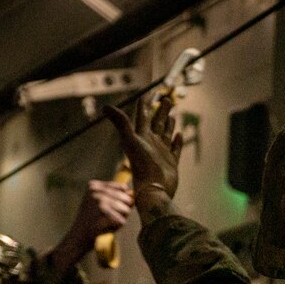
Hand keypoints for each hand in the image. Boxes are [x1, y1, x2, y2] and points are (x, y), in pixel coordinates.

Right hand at [49, 179, 134, 270]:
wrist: (78, 236)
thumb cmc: (93, 220)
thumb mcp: (103, 204)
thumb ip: (118, 196)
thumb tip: (132, 193)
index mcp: (94, 185)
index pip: (122, 188)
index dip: (121, 201)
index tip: (107, 208)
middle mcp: (96, 191)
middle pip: (127, 199)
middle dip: (123, 210)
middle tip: (107, 217)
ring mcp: (99, 201)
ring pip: (126, 210)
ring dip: (120, 219)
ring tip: (105, 222)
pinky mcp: (103, 214)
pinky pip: (122, 221)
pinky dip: (116, 227)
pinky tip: (104, 227)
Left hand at [105, 90, 184, 211]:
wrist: (154, 189)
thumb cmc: (141, 166)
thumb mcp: (130, 141)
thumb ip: (120, 123)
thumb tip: (105, 107)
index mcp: (141, 137)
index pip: (142, 117)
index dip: (144, 105)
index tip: (147, 93)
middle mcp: (151, 143)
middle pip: (156, 122)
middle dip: (160, 110)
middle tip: (166, 98)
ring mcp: (161, 153)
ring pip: (165, 134)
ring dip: (168, 124)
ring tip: (172, 115)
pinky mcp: (171, 163)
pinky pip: (175, 149)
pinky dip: (177, 141)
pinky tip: (179, 134)